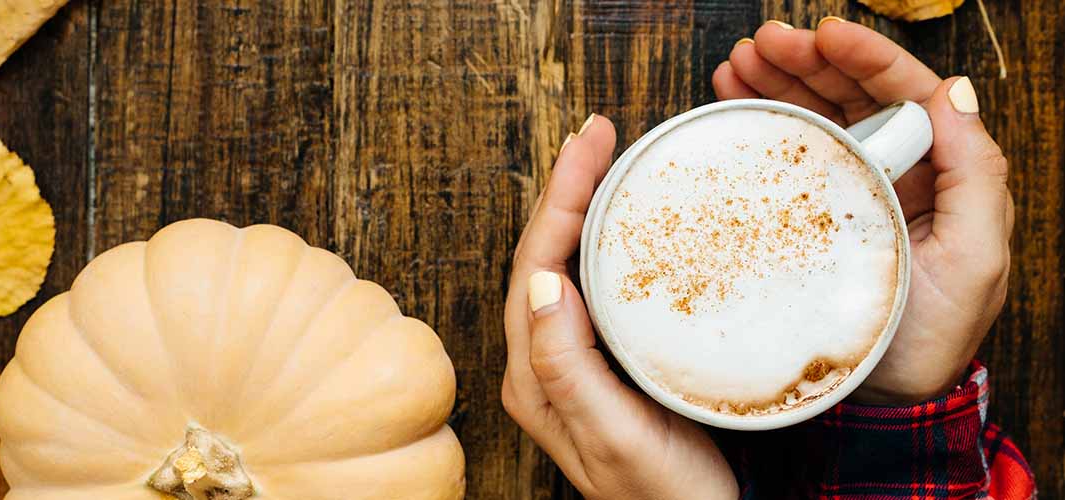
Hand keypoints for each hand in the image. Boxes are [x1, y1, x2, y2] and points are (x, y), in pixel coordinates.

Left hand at [501, 117, 737, 498]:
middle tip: (600, 133)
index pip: (535, 264)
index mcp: (533, 374)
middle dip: (567, 188)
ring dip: (582, 209)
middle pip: (544, 254)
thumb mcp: (612, 434)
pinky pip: (595, 287)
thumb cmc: (658, 497)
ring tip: (607, 160)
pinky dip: (606, 243)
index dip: (560, 197)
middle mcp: (541, 362)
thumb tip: (540, 279)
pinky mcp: (602, 364)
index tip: (590, 143)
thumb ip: (566, 364)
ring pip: (567, 266)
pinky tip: (626, 223)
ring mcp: (570, 361)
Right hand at [713, 18, 1013, 404]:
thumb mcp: (976, 257)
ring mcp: (844, 196)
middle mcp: (891, 175)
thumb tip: (955, 93)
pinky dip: (760, 125)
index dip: (864, 57)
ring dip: (776, 84)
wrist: (878, 401)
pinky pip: (785, 159)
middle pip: (850, 97)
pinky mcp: (802, 221)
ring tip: (737, 64)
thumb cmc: (930, 338)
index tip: (822, 34)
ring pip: (814, 118)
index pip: (904, 94)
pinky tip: (735, 102)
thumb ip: (975, 174)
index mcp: (937, 174)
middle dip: (805, 61)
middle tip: (761, 43)